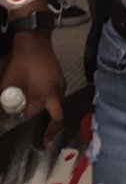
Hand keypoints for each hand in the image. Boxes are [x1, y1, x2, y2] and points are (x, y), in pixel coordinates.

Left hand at [2, 30, 65, 144]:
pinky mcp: (61, 79)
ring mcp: (61, 85)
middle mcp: (56, 93)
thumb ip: (3, 102)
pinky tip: (43, 101)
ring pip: (58, 107)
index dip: (23, 121)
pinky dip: (52, 104)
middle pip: (55, 117)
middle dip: (50, 129)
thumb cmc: (20, 64)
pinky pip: (58, 97)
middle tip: (46, 141)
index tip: (21, 128)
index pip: (32, 116)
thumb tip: (2, 115)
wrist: (34, 42)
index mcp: (43, 96)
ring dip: (51, 115)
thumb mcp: (6, 84)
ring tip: (46, 124)